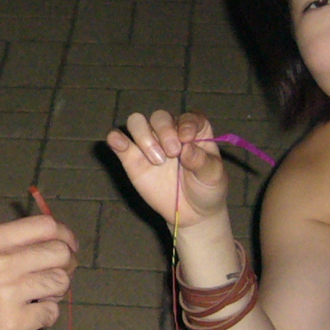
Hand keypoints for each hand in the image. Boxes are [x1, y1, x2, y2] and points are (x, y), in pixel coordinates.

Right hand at [0, 214, 76, 329]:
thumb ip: (9, 248)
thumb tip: (56, 244)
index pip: (46, 226)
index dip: (65, 236)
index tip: (67, 248)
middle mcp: (1, 262)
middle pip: (60, 252)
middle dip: (66, 265)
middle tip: (55, 278)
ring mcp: (8, 293)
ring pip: (61, 283)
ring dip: (56, 293)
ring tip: (37, 299)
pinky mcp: (14, 323)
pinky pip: (51, 313)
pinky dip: (45, 317)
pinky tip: (26, 318)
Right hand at [106, 111, 230, 229]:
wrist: (191, 213)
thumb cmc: (206, 187)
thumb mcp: (213, 175)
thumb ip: (202, 161)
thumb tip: (186, 149)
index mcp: (194, 130)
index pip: (188, 116)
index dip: (186, 123)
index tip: (187, 139)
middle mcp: (170, 131)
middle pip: (160, 117)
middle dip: (165, 131)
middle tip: (173, 153)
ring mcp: (149, 143)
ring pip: (137, 122)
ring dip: (144, 136)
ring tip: (157, 160)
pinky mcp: (131, 158)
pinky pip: (118, 140)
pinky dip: (116, 138)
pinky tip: (119, 143)